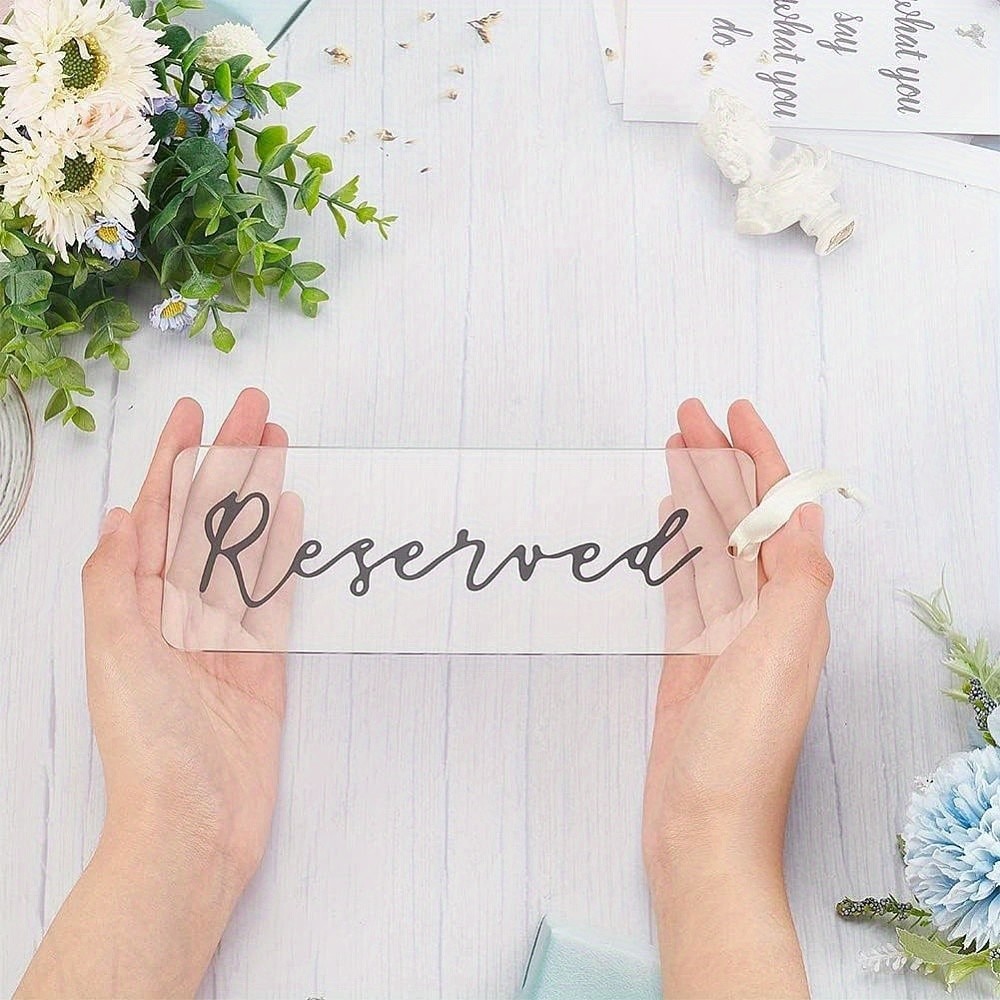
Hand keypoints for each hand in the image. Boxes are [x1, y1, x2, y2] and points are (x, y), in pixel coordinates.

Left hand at [17, 389, 292, 998]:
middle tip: (256, 408)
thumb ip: (117, 579)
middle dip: (227, 461)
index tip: (195, 412)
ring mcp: (221, 635)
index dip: (174, 460)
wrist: (194, 828)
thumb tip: (122, 512)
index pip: (156, 513)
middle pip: (205, 518)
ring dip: (258, 494)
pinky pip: (273, 595)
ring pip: (242, 547)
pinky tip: (291, 519)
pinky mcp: (261, 663)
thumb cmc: (147, 746)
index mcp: (135, 605)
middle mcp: (176, 612)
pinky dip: (282, 554)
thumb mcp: (115, 652)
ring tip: (278, 445)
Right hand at [643, 399, 832, 999]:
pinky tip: (665, 523)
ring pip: (710, 546)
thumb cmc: (740, 751)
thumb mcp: (781, 654)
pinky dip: (676, 548)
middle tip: (688, 417)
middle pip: (743, 520)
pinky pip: (684, 585)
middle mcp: (765, 614)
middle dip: (721, 464)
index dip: (762, 458)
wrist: (700, 828)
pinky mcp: (687, 656)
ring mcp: (723, 634)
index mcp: (796, 607)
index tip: (734, 413)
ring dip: (696, 496)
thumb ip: (795, 579)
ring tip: (673, 451)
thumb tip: (800, 514)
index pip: (779, 512)